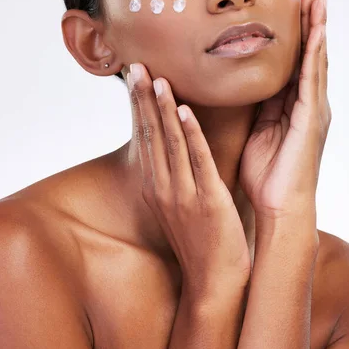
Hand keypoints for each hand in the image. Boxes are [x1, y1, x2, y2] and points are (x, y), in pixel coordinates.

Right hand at [127, 63, 251, 297]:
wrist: (213, 283)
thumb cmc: (199, 241)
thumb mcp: (177, 206)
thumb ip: (173, 176)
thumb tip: (173, 149)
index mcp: (155, 186)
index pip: (144, 137)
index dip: (139, 106)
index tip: (135, 77)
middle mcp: (162, 187)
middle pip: (150, 135)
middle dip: (143, 99)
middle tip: (137, 66)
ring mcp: (182, 194)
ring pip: (170, 143)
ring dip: (162, 109)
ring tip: (158, 79)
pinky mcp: (206, 200)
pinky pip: (197, 161)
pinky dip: (190, 134)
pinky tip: (184, 111)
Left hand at [238, 0, 330, 230]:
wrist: (279, 208)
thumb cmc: (266, 175)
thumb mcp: (257, 131)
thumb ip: (258, 107)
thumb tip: (244, 85)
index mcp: (291, 106)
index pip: (294, 61)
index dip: (294, 32)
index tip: (291, 3)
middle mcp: (308, 103)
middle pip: (309, 53)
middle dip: (309, 20)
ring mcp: (313, 109)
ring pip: (316, 58)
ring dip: (317, 26)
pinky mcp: (311, 117)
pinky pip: (312, 77)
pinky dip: (315, 51)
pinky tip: (317, 28)